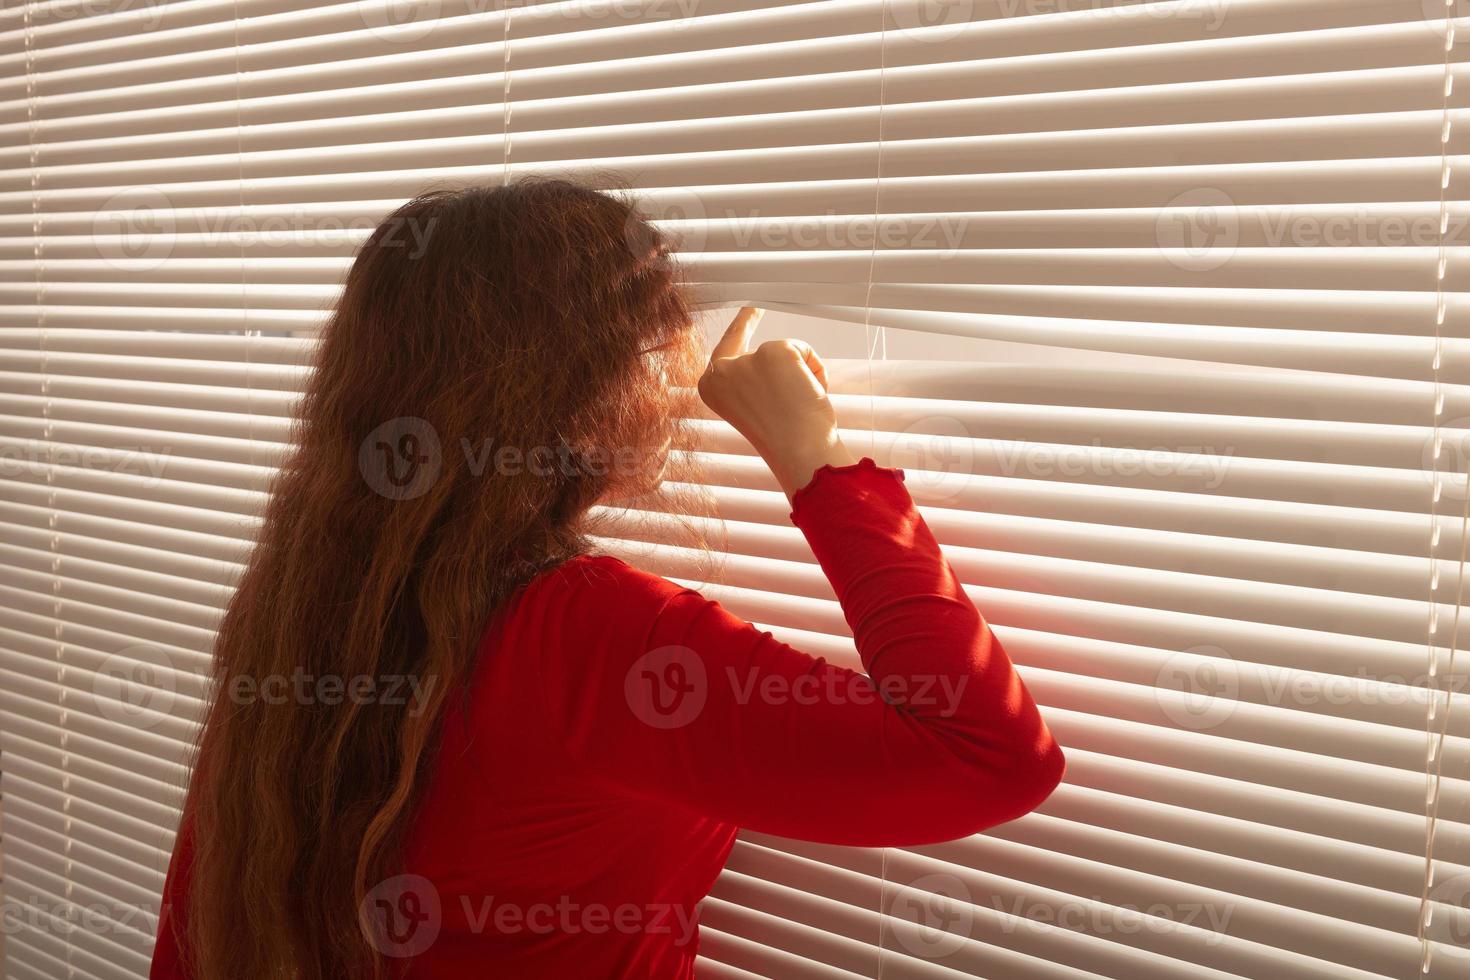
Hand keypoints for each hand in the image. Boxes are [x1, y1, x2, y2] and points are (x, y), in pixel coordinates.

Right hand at [698, 307, 855, 496]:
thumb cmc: (784, 440)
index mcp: (711, 389)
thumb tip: (778, 370)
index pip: (722, 352)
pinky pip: (803, 350)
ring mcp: (746, 360)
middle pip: (747, 343)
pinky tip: (810, 394)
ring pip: (782, 352)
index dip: (737, 332)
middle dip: (752, 325)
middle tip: (759, 314)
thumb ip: (754, 385)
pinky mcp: (774, 352)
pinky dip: (815, 371)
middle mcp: (720, 372)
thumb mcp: (756, 409)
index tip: (746, 311)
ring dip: (800, 374)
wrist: (800, 453)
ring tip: (800, 405)